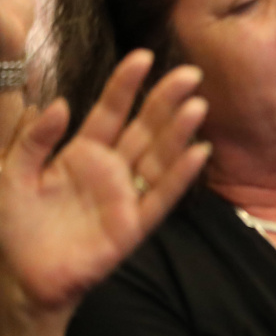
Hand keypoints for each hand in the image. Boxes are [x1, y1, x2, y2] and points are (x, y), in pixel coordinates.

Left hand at [0, 50, 209, 315]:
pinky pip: (161, 196)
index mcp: (82, 152)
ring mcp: (126, 195)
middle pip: (145, 128)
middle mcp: (111, 169)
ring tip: (197, 107)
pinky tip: (198, 153)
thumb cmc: (15, 225)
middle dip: (165, 100)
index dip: (125, 85)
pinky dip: (181, 176)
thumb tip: (59, 104)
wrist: (21, 279)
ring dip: (179, 133)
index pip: (109, 111)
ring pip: (159, 157)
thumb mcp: (10, 173)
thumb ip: (32, 139)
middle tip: (189, 73)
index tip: (142, 56)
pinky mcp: (134, 225)